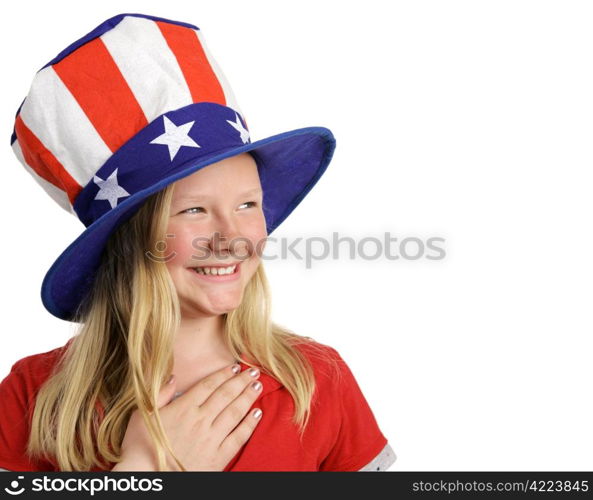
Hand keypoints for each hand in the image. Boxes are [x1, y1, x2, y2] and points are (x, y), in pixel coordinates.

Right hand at [117, 363, 263, 470]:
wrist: (147, 481)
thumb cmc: (140, 448)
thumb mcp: (143, 415)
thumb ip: (160, 394)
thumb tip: (173, 377)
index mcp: (183, 408)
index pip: (209, 385)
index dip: (224, 374)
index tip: (236, 367)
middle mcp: (200, 420)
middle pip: (226, 395)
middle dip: (241, 381)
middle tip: (253, 372)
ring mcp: (211, 439)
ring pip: (235, 412)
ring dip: (248, 397)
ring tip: (258, 386)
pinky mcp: (217, 457)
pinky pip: (238, 437)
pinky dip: (249, 425)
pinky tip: (257, 414)